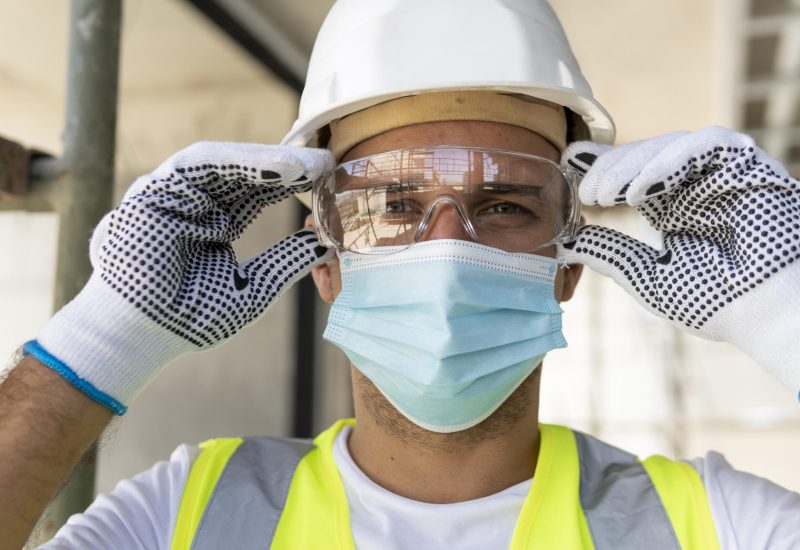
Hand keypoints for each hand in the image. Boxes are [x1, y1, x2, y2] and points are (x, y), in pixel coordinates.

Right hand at [26, 142, 334, 412]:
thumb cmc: (191, 319)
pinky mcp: (153, 189)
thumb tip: (327, 244)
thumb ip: (286, 261)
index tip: (328, 180)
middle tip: (326, 164)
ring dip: (268, 162)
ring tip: (308, 165)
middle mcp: (197, 205)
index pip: (259, 194)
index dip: (292, 184)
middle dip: (287, 168)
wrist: (141, 336)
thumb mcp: (254, 287)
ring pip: (225, 165)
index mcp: (217, 225)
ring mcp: (175, 195)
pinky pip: (196, 165)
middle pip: (246, 174)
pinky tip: (273, 165)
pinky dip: (235, 162)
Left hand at [557, 126, 799, 395]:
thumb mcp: (644, 276)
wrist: (764, 313)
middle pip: (640, 156)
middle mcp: (690, 185)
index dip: (596, 167)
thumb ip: (608, 254)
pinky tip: (640, 191)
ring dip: (629, 166)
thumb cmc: (713, 301)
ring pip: (665, 145)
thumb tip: (566, 242)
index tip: (565, 168)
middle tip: (586, 193)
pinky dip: (666, 162)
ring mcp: (716, 172)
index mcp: (667, 207)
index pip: (627, 174)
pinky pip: (702, 145)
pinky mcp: (743, 163)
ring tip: (603, 195)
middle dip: (607, 170)